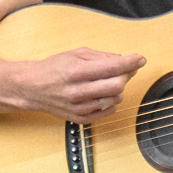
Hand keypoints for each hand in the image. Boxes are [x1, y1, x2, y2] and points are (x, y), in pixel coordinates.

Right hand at [20, 47, 143, 120]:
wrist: (33, 87)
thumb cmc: (55, 68)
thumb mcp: (77, 54)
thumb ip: (103, 57)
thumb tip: (127, 59)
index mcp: (77, 72)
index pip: (114, 67)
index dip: (131, 62)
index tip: (140, 59)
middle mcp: (78, 91)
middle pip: (118, 85)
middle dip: (125, 76)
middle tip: (124, 70)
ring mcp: (79, 108)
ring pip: (115, 99)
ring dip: (117, 89)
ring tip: (107, 82)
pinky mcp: (80, 119)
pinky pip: (108, 111)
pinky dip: (110, 102)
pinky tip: (101, 94)